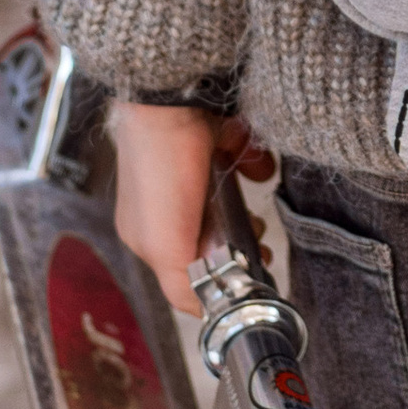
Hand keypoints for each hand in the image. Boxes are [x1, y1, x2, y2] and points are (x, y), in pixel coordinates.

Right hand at [111, 100, 275, 317]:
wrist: (172, 95)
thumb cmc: (159, 168)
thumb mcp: (163, 244)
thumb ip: (181, 285)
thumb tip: (203, 312)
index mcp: (147, 232)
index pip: (188, 268)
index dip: (221, 273)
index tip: (251, 271)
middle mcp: (165, 200)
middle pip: (213, 232)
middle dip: (240, 236)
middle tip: (259, 236)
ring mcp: (187, 166)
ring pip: (228, 196)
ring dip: (245, 200)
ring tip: (253, 201)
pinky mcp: (209, 137)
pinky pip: (240, 155)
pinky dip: (252, 159)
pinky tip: (254, 158)